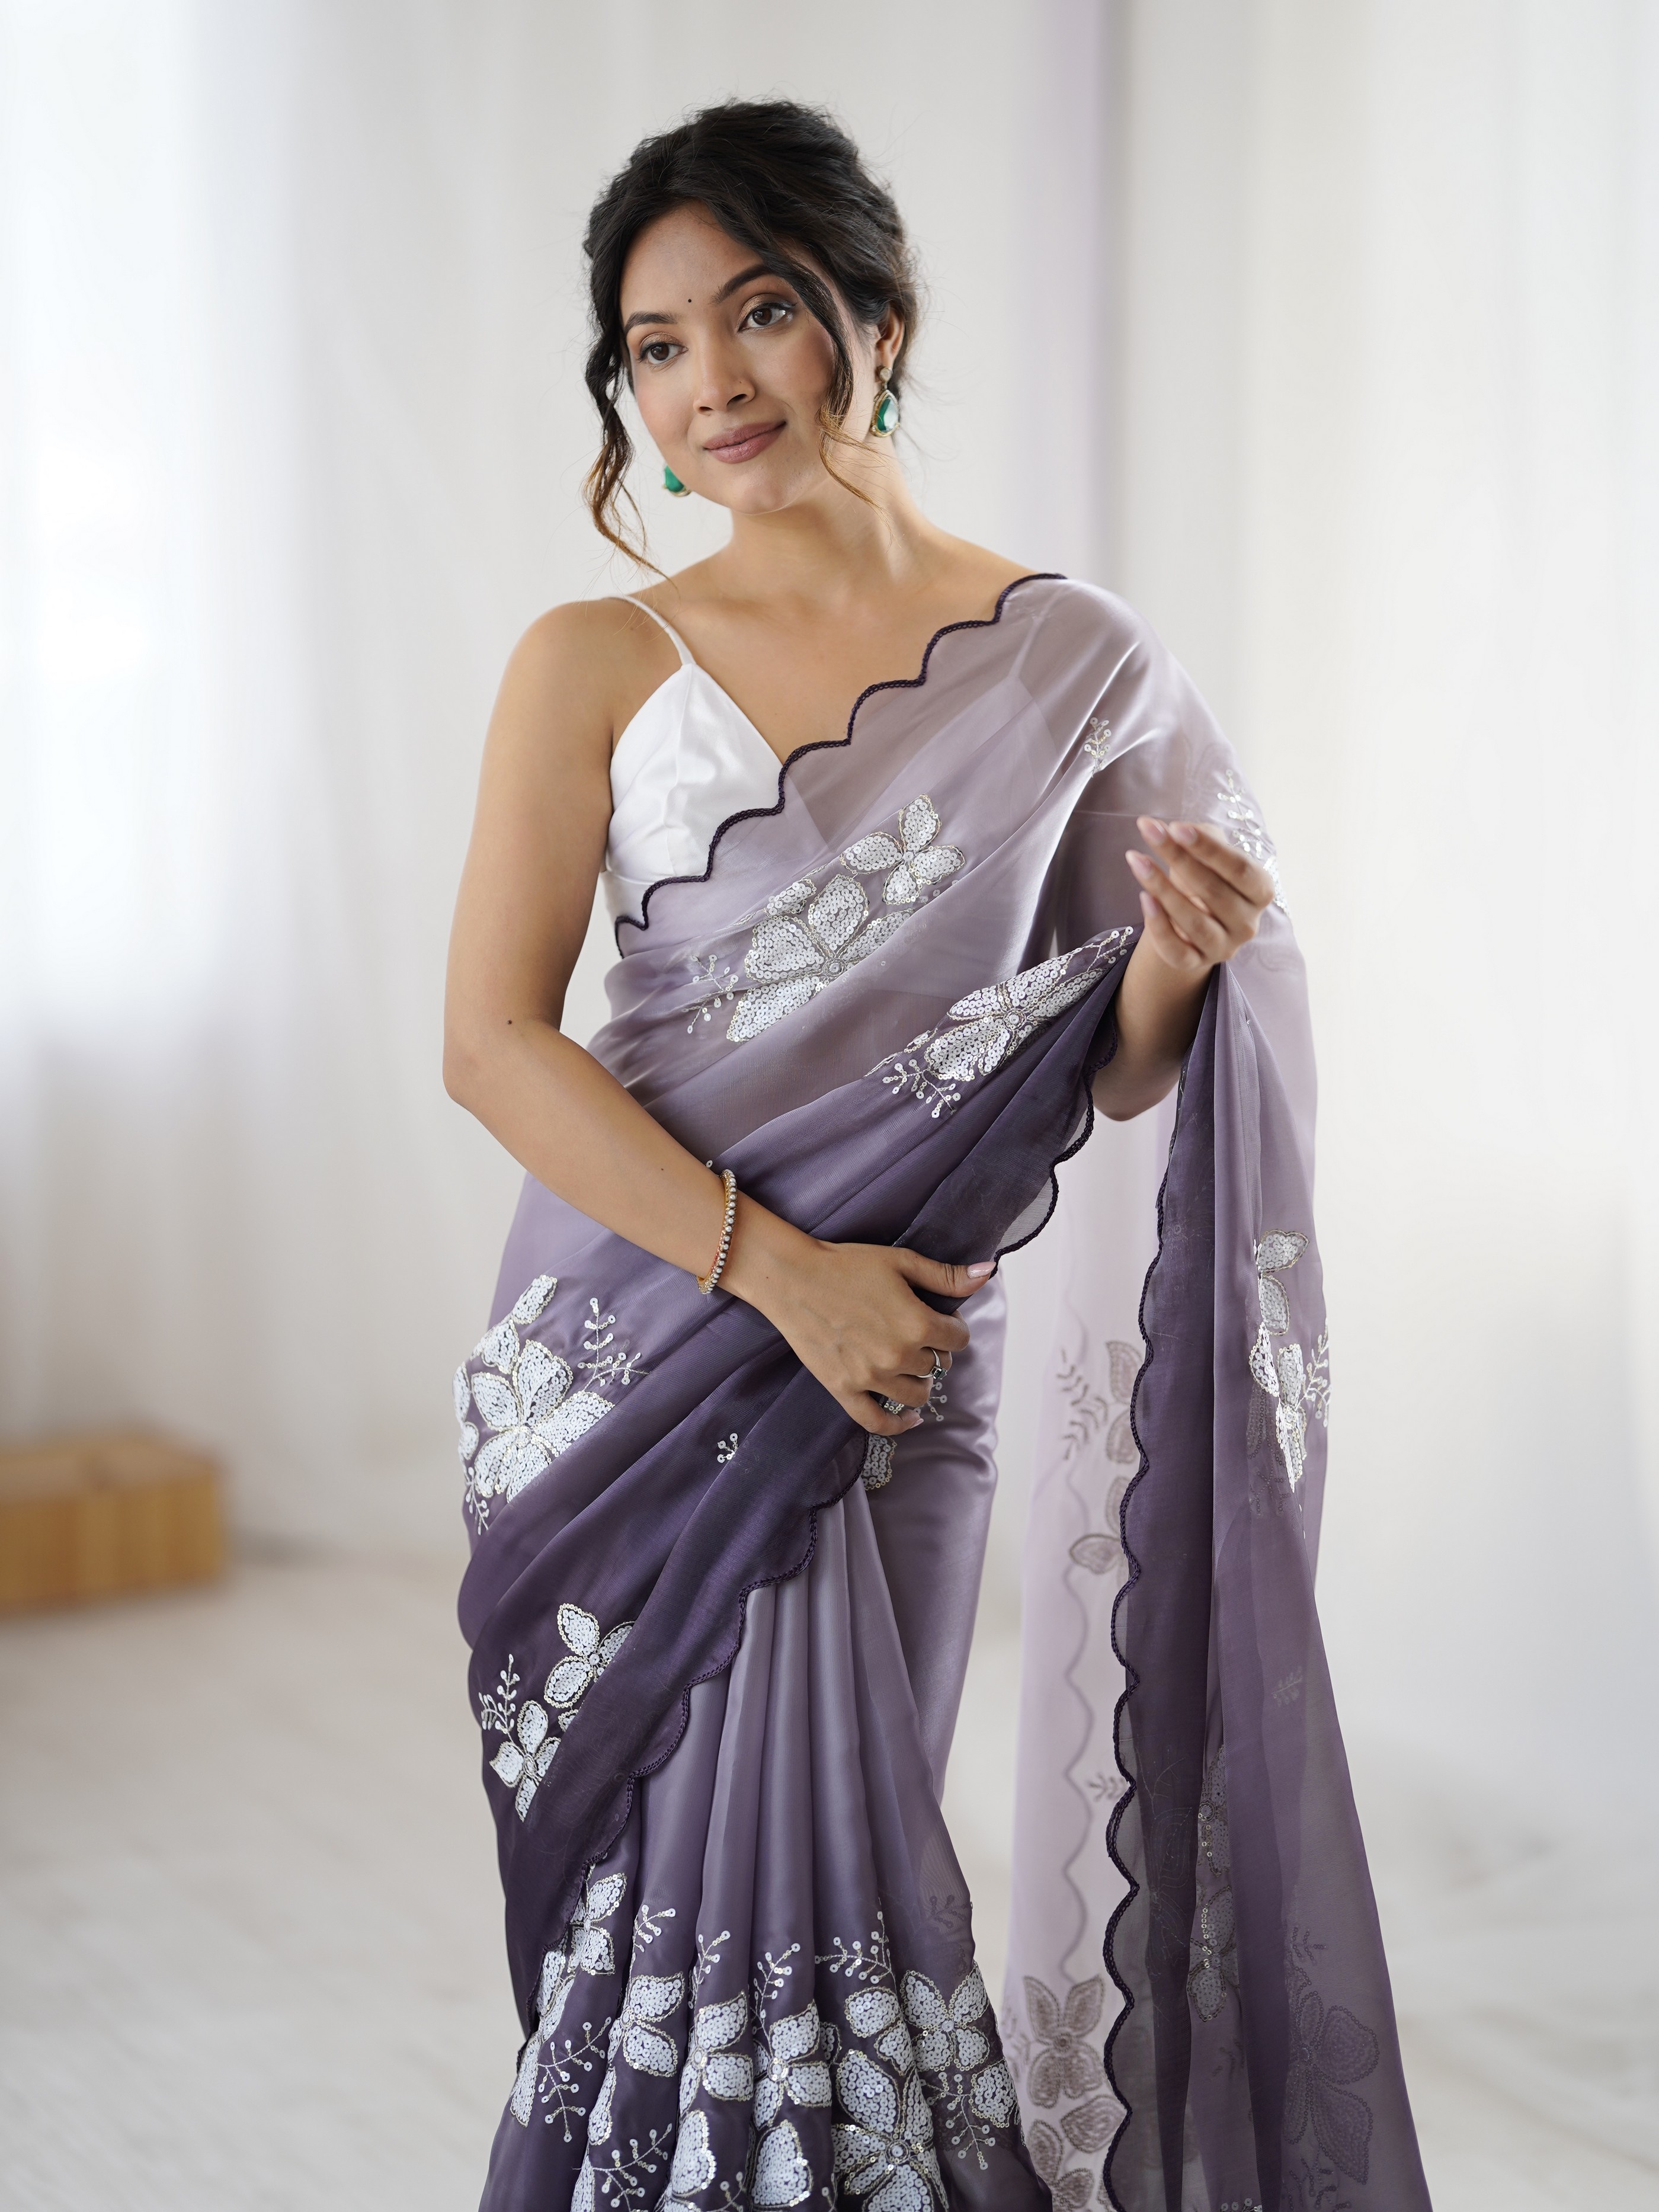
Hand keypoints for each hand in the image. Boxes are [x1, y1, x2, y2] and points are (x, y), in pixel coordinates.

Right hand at [721, 1207, 994, 1434]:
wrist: (792, 1278)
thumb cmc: (846, 1264)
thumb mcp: (901, 1262)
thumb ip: (945, 1275)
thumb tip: (987, 1273)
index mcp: (916, 1323)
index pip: (958, 1338)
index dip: (953, 1326)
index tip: (941, 1318)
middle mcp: (897, 1356)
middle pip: (938, 1365)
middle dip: (935, 1349)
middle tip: (918, 1333)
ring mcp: (870, 1377)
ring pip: (917, 1393)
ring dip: (921, 1380)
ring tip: (912, 1364)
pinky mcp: (844, 1390)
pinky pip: (878, 1422)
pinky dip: (899, 1425)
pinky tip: (911, 1417)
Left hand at [1126, 818, 1274, 973]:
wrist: (1192, 922)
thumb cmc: (1205, 879)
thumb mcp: (1210, 854)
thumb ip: (1201, 836)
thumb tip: (1173, 829)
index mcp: (1260, 891)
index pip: (1239, 868)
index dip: (1208, 848)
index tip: (1176, 827)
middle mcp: (1247, 923)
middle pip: (1213, 891)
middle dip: (1178, 858)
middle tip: (1148, 831)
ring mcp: (1223, 947)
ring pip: (1193, 922)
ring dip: (1161, 888)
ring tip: (1137, 860)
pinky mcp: (1196, 963)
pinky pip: (1176, 950)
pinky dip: (1158, 925)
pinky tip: (1143, 898)